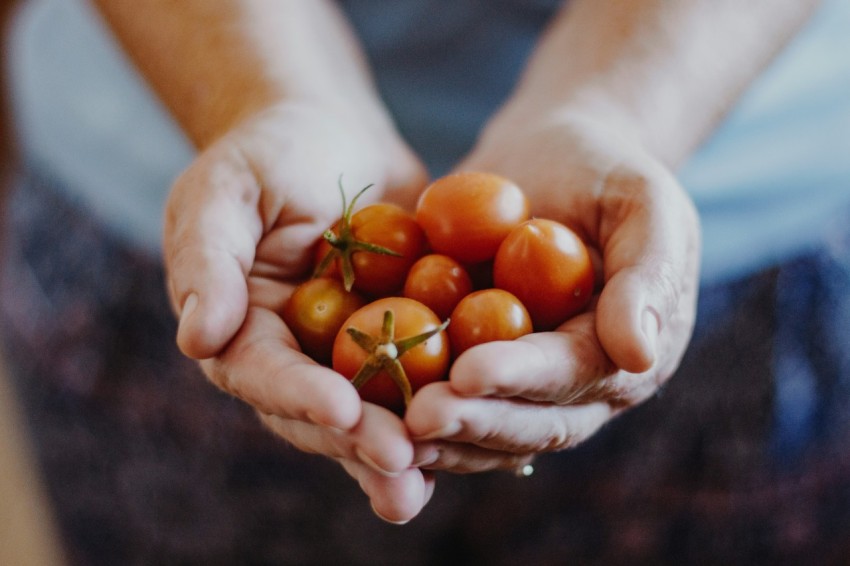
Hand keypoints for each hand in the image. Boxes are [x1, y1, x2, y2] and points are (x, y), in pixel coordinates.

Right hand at [163, 101, 433, 522]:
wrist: (333, 134)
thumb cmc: (269, 152)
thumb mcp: (225, 189)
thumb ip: (207, 257)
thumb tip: (195, 341)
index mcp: (241, 332)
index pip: (263, 374)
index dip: (300, 396)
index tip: (342, 412)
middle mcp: (295, 359)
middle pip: (323, 413)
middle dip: (361, 442)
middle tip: (403, 466)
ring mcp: (350, 357)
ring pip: (377, 412)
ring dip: (407, 449)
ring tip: (438, 478)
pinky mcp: (401, 343)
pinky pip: (425, 380)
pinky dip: (451, 406)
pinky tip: (486, 430)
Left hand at [404, 109, 700, 472]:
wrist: (551, 157)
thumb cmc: (604, 168)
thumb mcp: (643, 201)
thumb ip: (648, 274)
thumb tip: (640, 358)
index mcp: (625, 354)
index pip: (574, 375)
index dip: (522, 380)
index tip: (467, 375)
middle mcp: (577, 386)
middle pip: (528, 421)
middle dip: (473, 422)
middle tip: (416, 420)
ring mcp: (524, 383)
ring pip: (486, 429)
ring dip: (440, 434)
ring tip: (384, 430)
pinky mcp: (479, 366)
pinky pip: (447, 399)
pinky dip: (410, 408)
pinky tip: (366, 410)